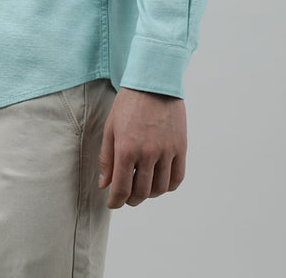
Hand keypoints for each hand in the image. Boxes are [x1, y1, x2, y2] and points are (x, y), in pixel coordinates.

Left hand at [98, 87, 186, 207]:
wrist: (154, 81)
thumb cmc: (128, 102)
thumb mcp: (110, 127)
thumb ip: (106, 158)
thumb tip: (104, 184)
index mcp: (126, 149)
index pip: (121, 189)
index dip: (116, 202)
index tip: (113, 203)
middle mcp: (147, 153)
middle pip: (141, 192)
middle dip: (131, 199)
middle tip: (127, 196)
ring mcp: (166, 151)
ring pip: (160, 189)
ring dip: (150, 194)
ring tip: (143, 187)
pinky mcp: (180, 147)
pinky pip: (177, 178)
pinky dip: (168, 186)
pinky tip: (159, 181)